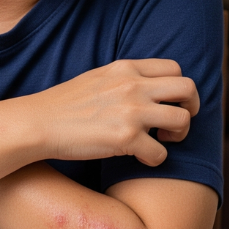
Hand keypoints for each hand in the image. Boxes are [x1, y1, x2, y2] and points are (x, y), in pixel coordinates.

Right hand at [29, 59, 198, 165]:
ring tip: (161, 141)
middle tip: (175, 124)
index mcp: (125, 68)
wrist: (38, 123)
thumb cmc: (64, 104)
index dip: (179, 88)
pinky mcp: (126, 138)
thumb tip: (146, 87)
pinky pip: (161, 153)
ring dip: (179, 134)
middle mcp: (133, 85)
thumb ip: (124, 78)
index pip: (174, 68)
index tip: (170, 103)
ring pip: (183, 119)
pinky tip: (140, 158)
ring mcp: (131, 111)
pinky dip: (155, 159)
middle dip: (191, 108)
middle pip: (188, 88)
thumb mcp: (97, 78)